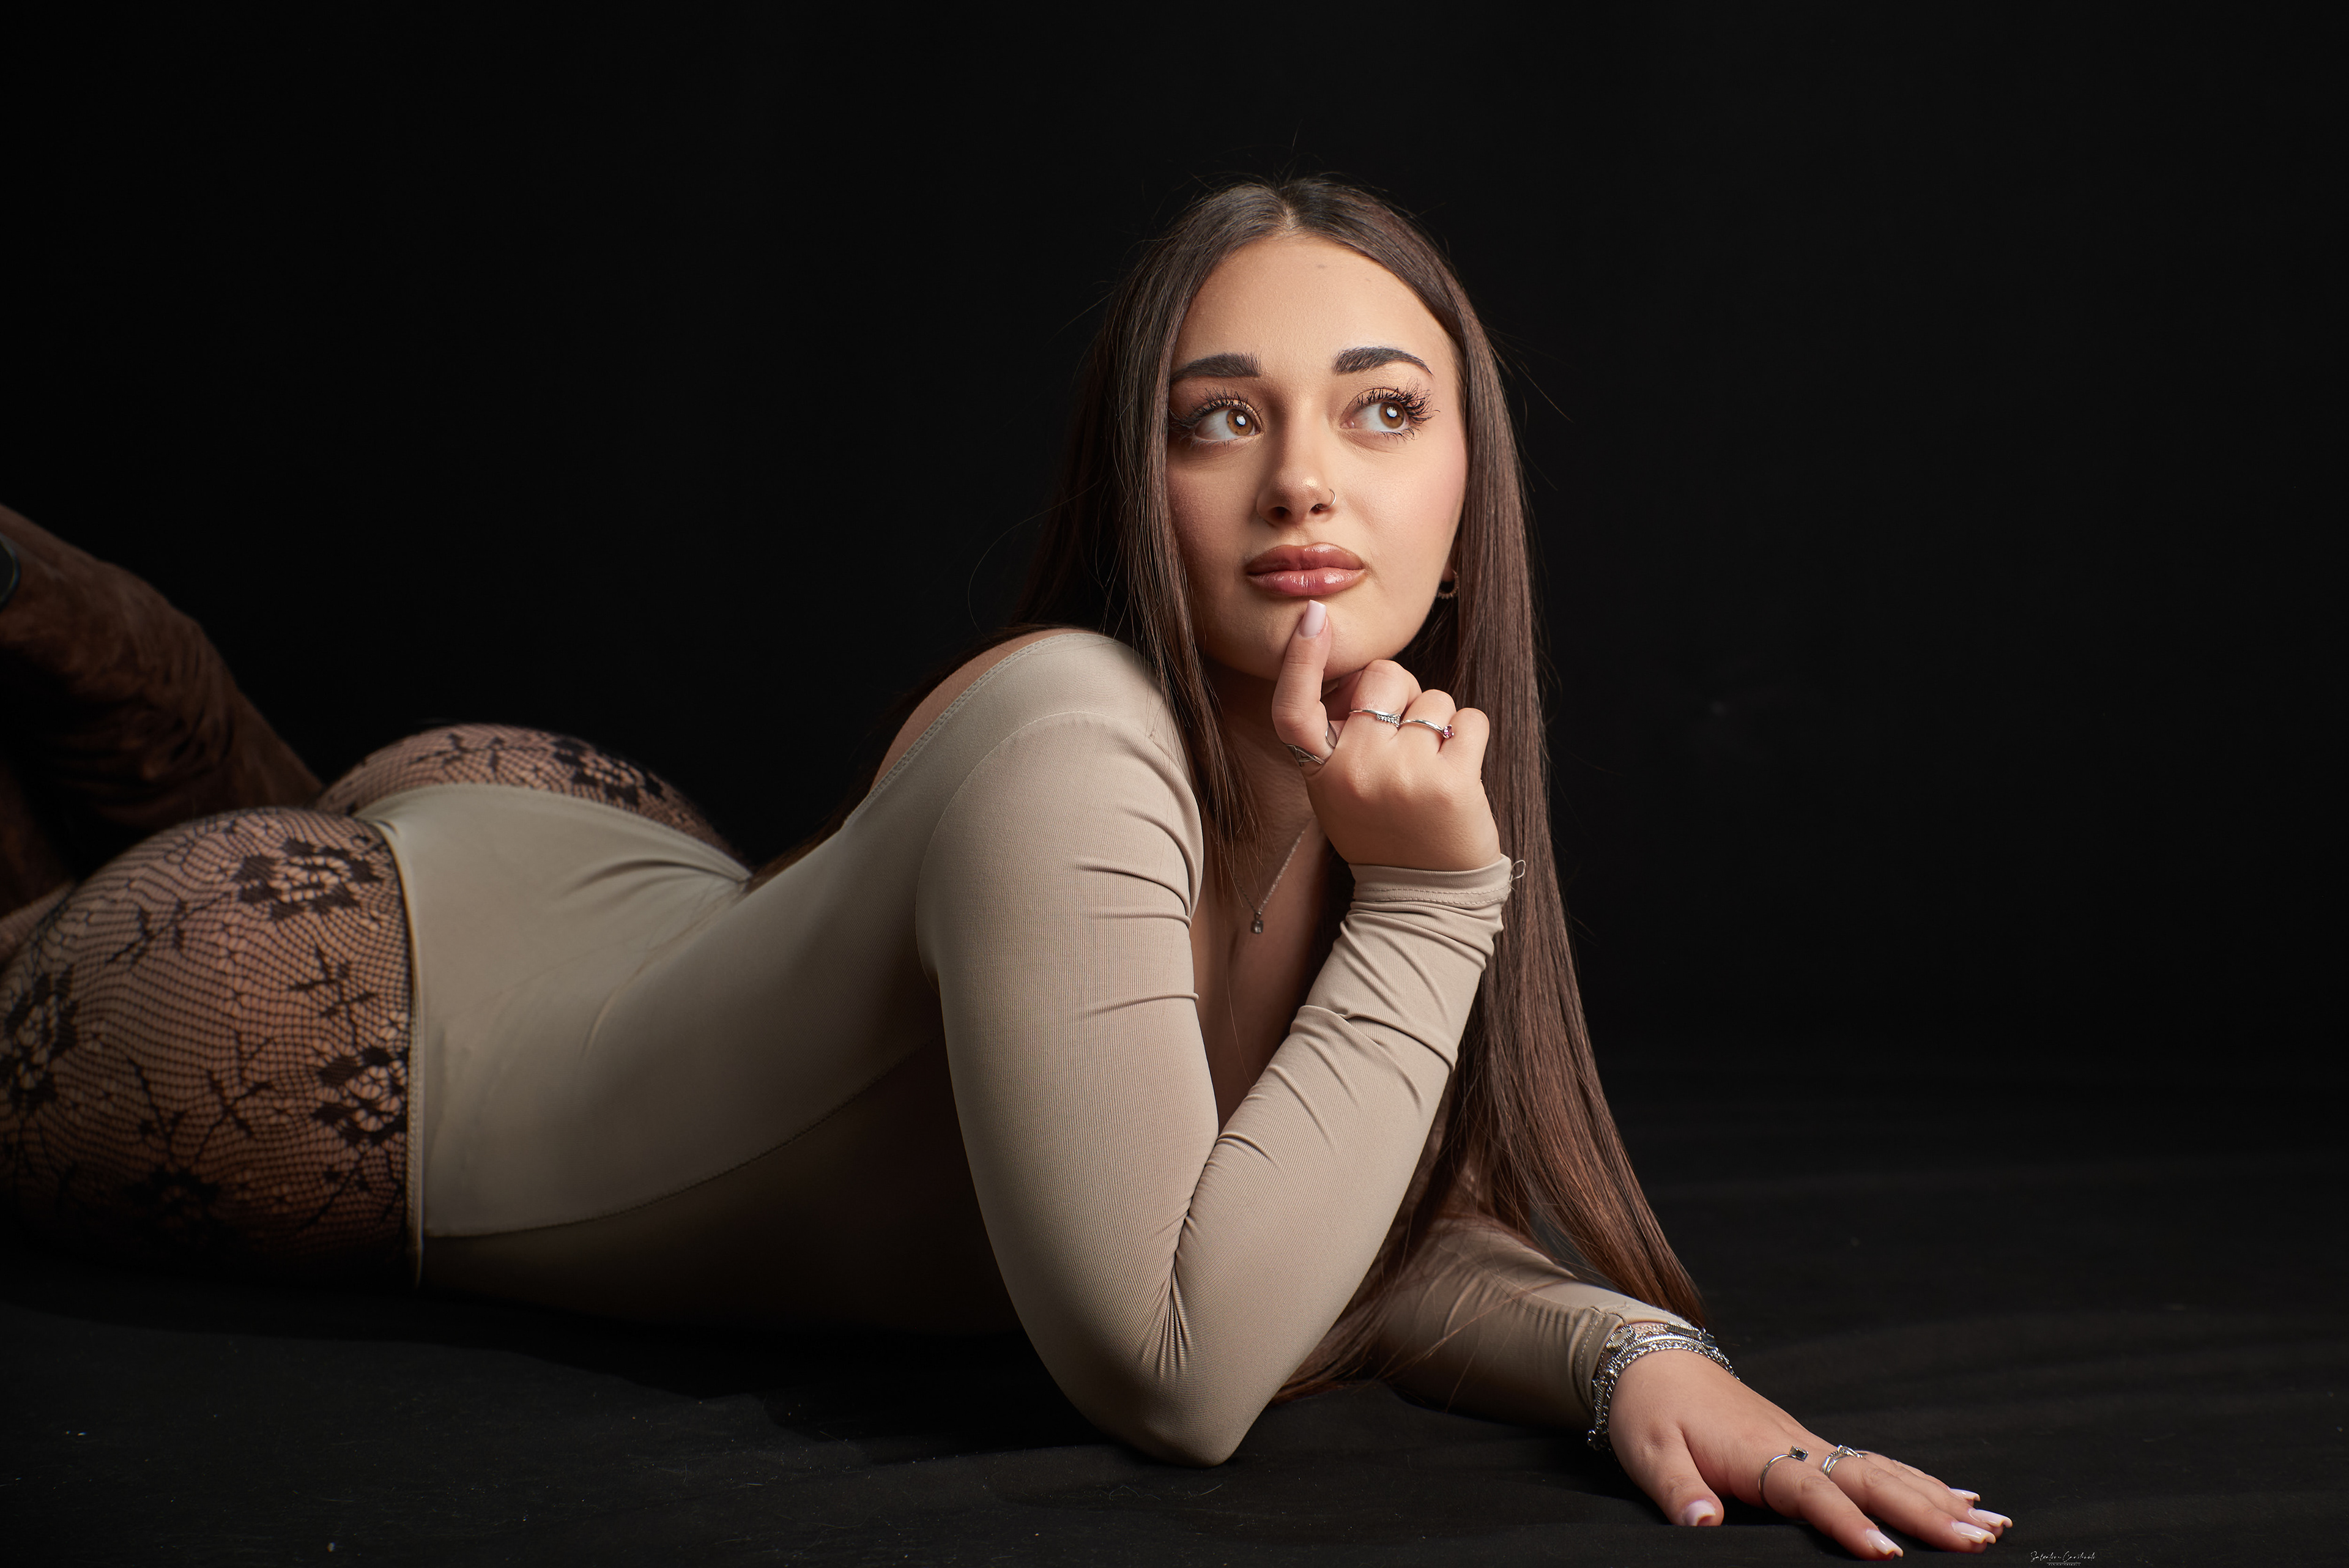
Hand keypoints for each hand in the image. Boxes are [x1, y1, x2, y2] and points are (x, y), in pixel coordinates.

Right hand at [1269, 600, 1500, 871]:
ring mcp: (1403, 775)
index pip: (1293, 708)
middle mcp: (1355, 770)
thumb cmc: (1383, 829)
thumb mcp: (1339, 789)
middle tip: (1405, 741)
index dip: (1301, 660)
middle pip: (1384, 678)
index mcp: (1321, 771)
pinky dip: (1471, 738)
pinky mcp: (1451, 783)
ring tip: (1431, 771)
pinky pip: (1470, 721)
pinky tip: (1459, 773)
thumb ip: (1341, 736)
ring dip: (1441, 725)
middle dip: (1402, 694)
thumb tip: (1361, 673)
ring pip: (1433, 699)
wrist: (1423, 897)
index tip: (1314, 618)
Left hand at [1607, 1342, 2012, 1556]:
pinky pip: (1876, 1465)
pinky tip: (1960, 1499)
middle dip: (1925, 1512)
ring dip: (1938, 1499)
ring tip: (1991, 1527)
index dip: (1849, 1523)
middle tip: (1977, 1541)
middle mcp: (1796, 1444)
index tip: (1886, 1553)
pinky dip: (1921, 1482)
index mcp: (1758, 1452)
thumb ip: (1678, 1491)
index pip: (1812, 1492)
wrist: (1653, 1361)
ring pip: (1884, 1471)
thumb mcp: (1649, 1452)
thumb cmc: (1651, 1412)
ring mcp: (1809, 1443)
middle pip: (1870, 1479)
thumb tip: (1703, 1524)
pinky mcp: (1812, 1446)